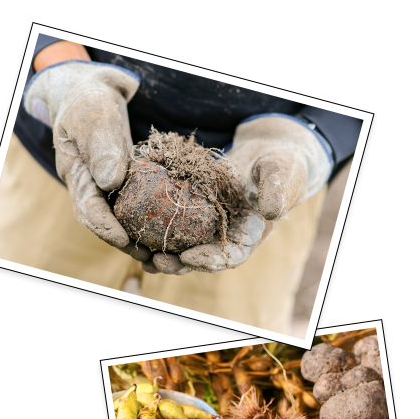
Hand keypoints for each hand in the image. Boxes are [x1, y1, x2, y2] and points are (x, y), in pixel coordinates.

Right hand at [24, 58, 150, 260]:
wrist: (94, 93)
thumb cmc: (91, 100)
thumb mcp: (95, 116)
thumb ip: (101, 146)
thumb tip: (110, 182)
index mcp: (76, 174)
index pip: (87, 208)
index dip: (104, 227)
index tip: (123, 239)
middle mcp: (90, 186)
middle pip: (105, 222)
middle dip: (125, 242)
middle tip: (148, 256)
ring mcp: (106, 187)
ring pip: (120, 219)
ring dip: (139, 237)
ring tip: (161, 251)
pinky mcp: (124, 184)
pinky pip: (136, 206)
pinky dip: (150, 219)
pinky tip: (170, 228)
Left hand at [146, 114, 332, 273]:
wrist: (267, 154)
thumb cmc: (281, 164)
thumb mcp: (282, 173)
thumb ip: (277, 190)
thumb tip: (271, 211)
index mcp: (250, 235)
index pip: (230, 257)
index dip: (208, 261)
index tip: (188, 257)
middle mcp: (228, 237)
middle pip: (201, 258)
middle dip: (179, 264)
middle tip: (157, 261)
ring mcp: (211, 227)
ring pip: (184, 246)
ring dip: (164, 253)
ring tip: (141, 254)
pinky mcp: (196, 213)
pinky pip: (176, 224)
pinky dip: (158, 229)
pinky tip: (137, 227)